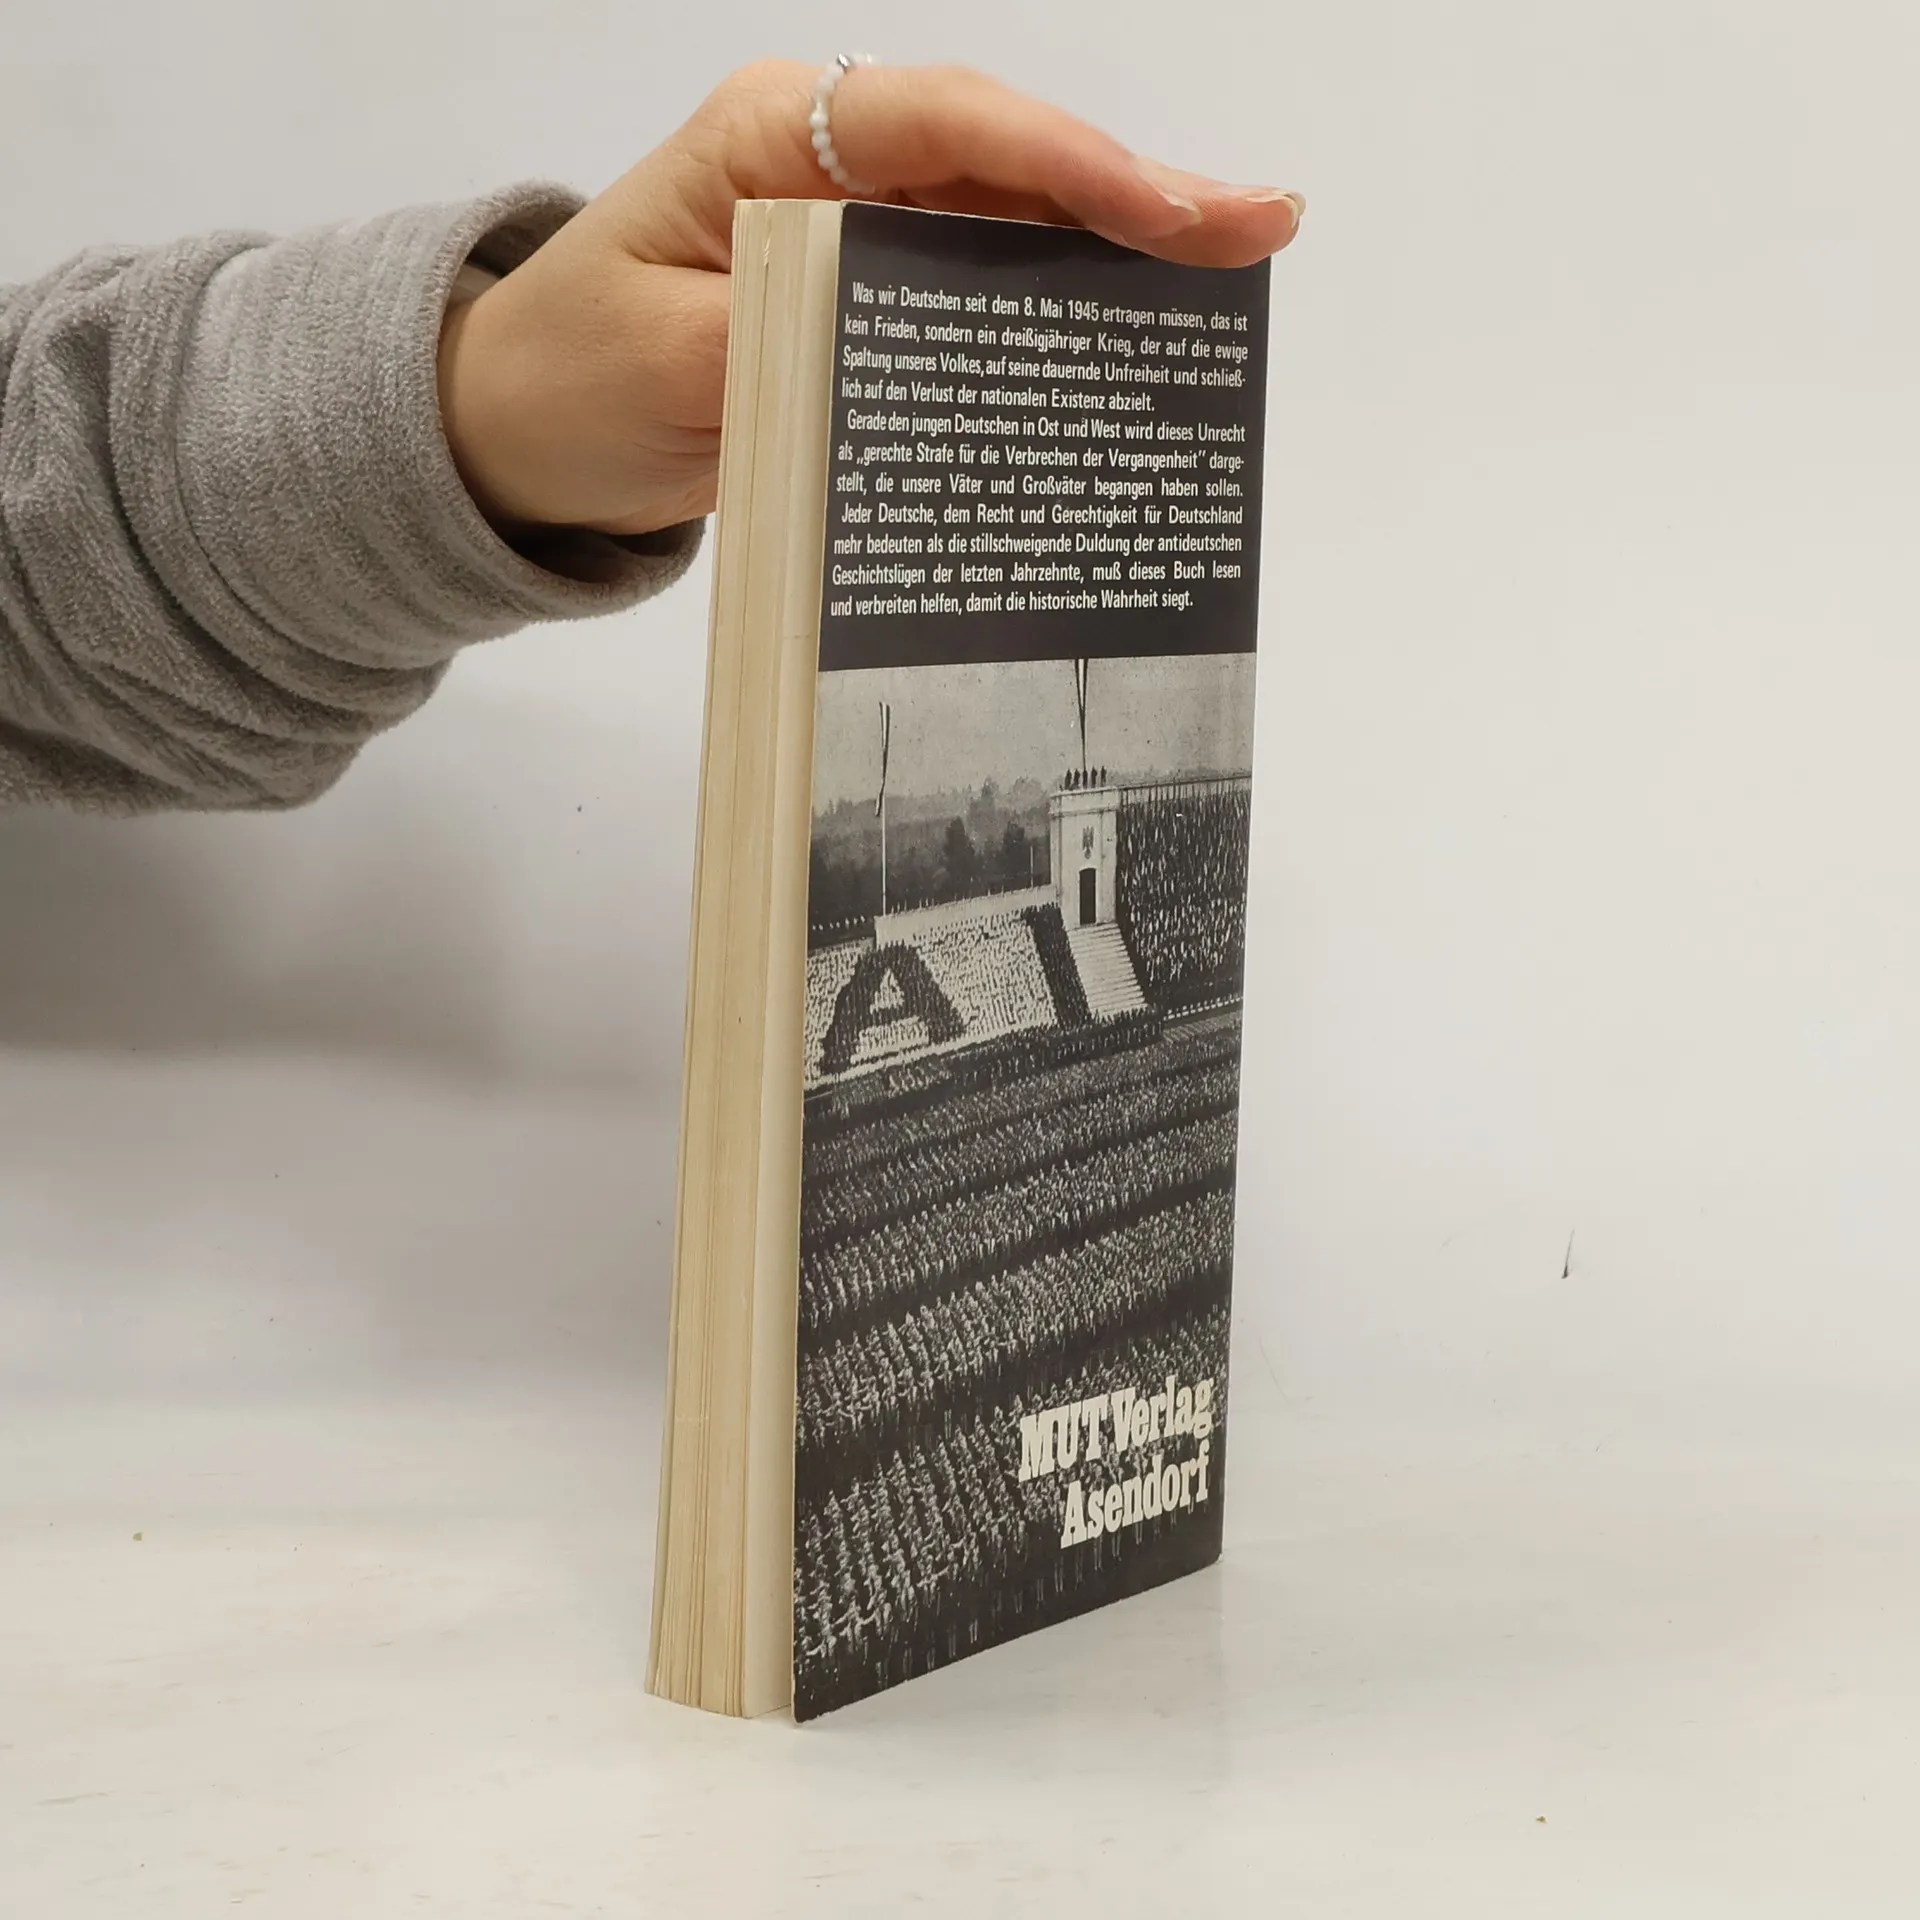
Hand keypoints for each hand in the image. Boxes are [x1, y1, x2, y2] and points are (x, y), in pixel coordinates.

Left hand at [437, 60, 1302, 539]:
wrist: (518, 436)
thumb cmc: (569, 381)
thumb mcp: (666, 366)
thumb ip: (790, 344)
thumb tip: (918, 347)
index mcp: (773, 142)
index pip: (943, 126)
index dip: (1063, 162)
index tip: (1167, 206)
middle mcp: (829, 171)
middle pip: (1005, 165)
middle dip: (1134, 196)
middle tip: (1259, 227)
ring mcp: (854, 237)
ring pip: (1008, 229)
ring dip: (1117, 256)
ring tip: (1233, 273)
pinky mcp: (864, 309)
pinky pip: (978, 300)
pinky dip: (1055, 318)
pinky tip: (1131, 341)